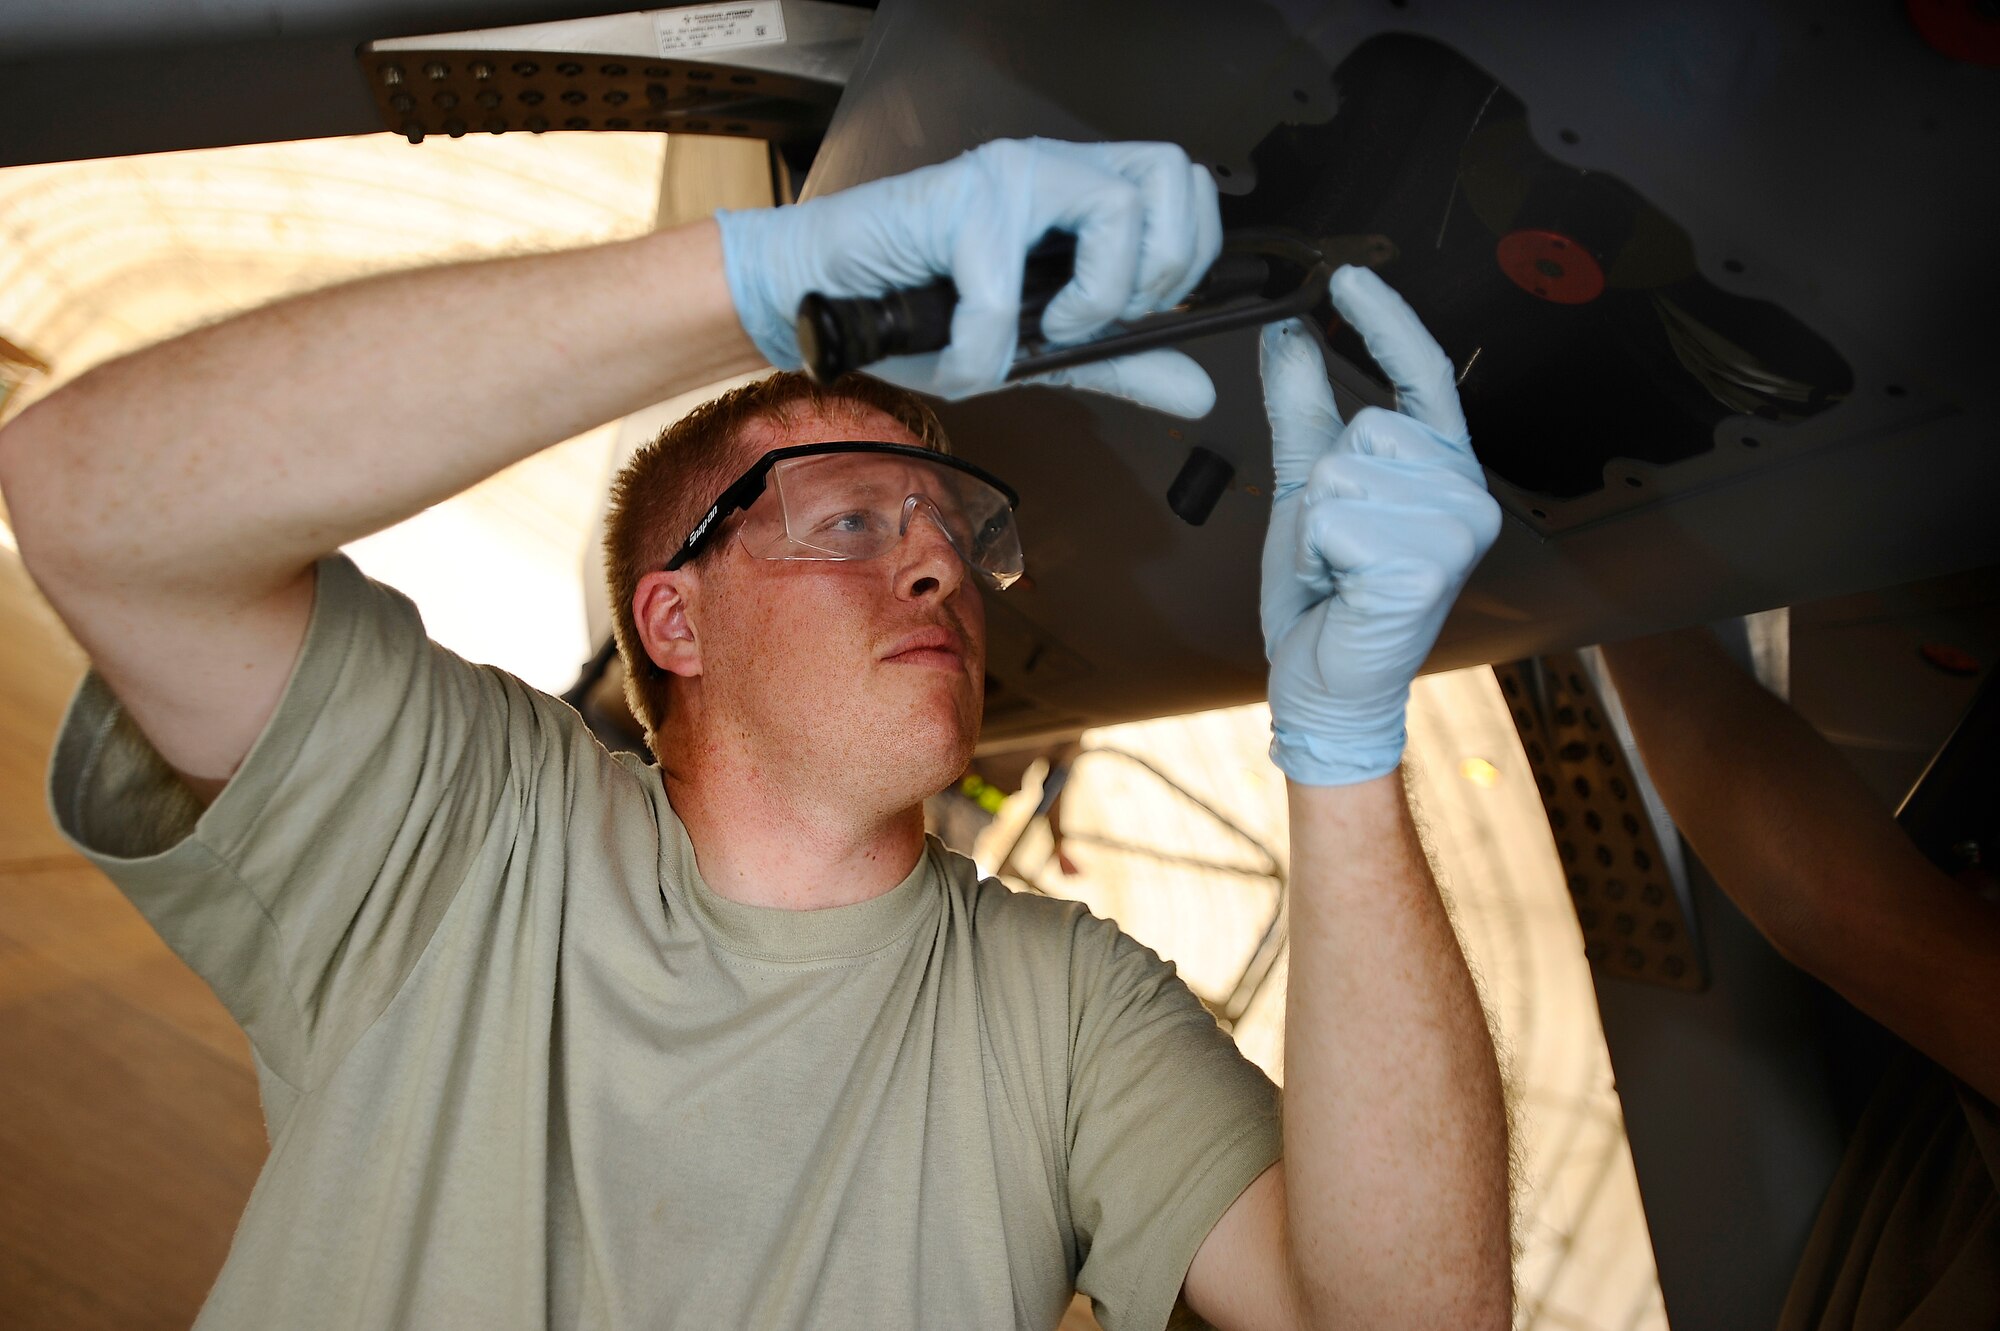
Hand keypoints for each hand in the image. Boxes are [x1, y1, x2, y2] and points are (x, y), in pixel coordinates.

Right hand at [715, 138, 1221, 414]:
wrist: (824, 300)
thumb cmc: (920, 313)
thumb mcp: (1041, 350)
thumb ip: (1121, 362)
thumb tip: (1199, 392)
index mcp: (1078, 194)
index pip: (1184, 187)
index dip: (1187, 254)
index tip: (1140, 312)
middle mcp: (1051, 170)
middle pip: (1171, 175)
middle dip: (1159, 267)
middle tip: (1099, 317)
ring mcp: (1006, 176)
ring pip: (1113, 207)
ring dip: (1092, 295)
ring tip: (1041, 332)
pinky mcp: (955, 198)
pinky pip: (1004, 284)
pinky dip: (984, 347)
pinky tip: (960, 359)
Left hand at [1259, 268, 1501, 785]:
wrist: (1324, 679)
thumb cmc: (1326, 593)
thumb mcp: (1304, 487)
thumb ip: (1303, 409)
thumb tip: (1289, 334)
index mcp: (1442, 468)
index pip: (1423, 374)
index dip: (1386, 321)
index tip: (1346, 278)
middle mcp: (1465, 493)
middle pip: (1360, 432)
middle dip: (1322, 491)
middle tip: (1337, 548)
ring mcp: (1454, 532)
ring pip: (1341, 476)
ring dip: (1317, 528)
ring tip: (1339, 571)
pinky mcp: (1426, 569)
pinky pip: (1333, 521)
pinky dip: (1317, 556)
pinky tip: (1341, 590)